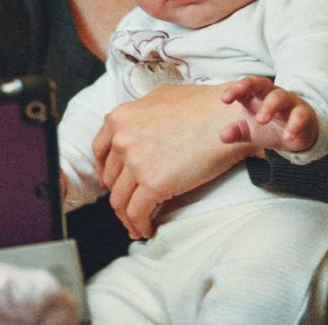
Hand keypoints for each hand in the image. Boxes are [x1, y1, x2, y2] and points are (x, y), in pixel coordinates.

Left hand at [92, 82, 258, 239]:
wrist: (228, 116)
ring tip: (137, 225)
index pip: (100, 151)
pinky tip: (147, 229)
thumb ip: (141, 113)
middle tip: (130, 204)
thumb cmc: (203, 105)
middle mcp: (121, 139)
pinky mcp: (152, 183)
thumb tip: (138, 126)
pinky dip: (139, 225)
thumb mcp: (161, 97)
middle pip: (111, 178)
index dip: (106, 171)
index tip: (114, 182)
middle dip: (120, 194)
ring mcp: (135, 162)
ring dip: (127, 217)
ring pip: (120, 200)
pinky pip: (136, 213)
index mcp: (119, 118)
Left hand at [220, 76, 318, 152]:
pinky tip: (288, 136)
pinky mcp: (304, 114)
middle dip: (249, 86)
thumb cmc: (271, 127)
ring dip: (270, 106)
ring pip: (280, 97)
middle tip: (238, 97)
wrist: (299, 136)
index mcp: (257, 96)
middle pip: (262, 83)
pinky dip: (294, 125)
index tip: (224, 99)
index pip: (244, 87)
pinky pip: (300, 115)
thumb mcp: (251, 131)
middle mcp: (272, 95)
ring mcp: (289, 102)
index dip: (234, 90)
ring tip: (261, 120)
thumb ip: (237, 132)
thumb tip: (222, 136)